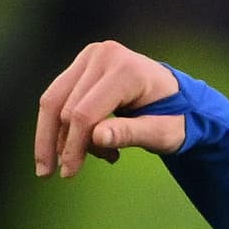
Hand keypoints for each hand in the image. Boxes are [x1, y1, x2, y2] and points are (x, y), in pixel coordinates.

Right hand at [33, 40, 188, 177]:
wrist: (175, 97)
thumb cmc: (173, 117)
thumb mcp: (160, 133)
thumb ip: (130, 134)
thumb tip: (97, 137)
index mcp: (126, 70)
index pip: (84, 113)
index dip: (73, 146)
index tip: (68, 173)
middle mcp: (103, 55)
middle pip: (63, 107)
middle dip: (64, 145)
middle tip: (70, 173)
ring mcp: (90, 56)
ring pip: (52, 101)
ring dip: (58, 137)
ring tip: (80, 160)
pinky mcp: (81, 64)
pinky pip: (58, 97)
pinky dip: (64, 127)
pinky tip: (88, 145)